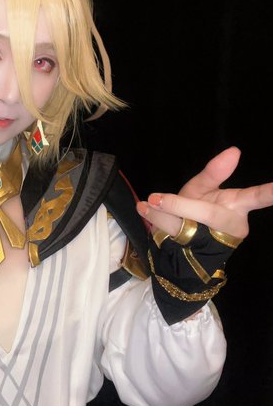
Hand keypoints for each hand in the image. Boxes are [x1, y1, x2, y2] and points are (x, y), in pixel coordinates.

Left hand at [136, 146, 272, 238]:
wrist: (183, 242)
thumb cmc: (198, 209)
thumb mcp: (203, 188)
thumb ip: (214, 172)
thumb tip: (235, 150)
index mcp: (237, 204)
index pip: (258, 197)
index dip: (270, 193)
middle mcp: (231, 226)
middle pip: (207, 213)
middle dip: (180, 205)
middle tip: (154, 198)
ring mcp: (216, 243)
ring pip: (186, 228)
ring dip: (161, 215)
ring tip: (146, 204)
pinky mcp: (199, 255)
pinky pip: (174, 238)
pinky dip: (156, 222)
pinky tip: (145, 210)